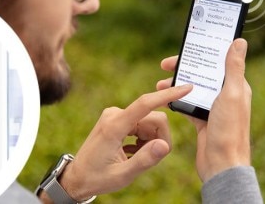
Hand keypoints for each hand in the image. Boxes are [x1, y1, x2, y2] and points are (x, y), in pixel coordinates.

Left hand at [47, 84, 192, 201]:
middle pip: (153, 118)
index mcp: (114, 126)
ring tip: (135, 157)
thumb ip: (144, 160)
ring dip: (150, 140)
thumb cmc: (97, 178)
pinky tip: (131, 152)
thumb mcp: (122, 175)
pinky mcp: (116, 119)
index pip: (145, 104)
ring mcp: (114, 116)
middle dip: (159, 137)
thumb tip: (164, 145)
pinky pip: (141, 124)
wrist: (78, 177)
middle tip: (151, 158)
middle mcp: (114, 115)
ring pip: (149, 122)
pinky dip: (143, 139)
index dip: (167, 95)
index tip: (186, 87)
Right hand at [156, 39, 251, 182]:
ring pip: (192, 89)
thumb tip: (239, 42)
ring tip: (159, 85)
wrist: (222, 164)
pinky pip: (188, 104)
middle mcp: (225, 96)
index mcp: (236, 87)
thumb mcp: (230, 95)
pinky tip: (166, 99)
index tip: (182, 51)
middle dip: (183, 69)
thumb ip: (234, 69)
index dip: (200, 53)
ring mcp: (213, 109)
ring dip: (176, 85)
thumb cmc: (229, 130)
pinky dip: (176, 100)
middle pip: (202, 74)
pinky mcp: (203, 121)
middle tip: (164, 66)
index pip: (217, 62)